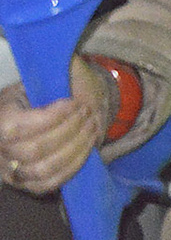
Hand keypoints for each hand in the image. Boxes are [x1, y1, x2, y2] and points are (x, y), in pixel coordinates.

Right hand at [0, 58, 110, 194]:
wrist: (61, 106)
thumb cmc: (55, 87)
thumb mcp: (51, 72)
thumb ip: (54, 66)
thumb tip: (61, 55)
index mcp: (0, 116)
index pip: (14, 128)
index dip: (49, 118)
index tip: (74, 103)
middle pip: (33, 150)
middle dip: (68, 130)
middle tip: (87, 112)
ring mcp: (11, 170)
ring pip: (43, 169)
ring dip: (75, 147)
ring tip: (92, 125)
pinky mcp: (28, 184)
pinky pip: (50, 184)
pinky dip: (74, 165)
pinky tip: (88, 144)